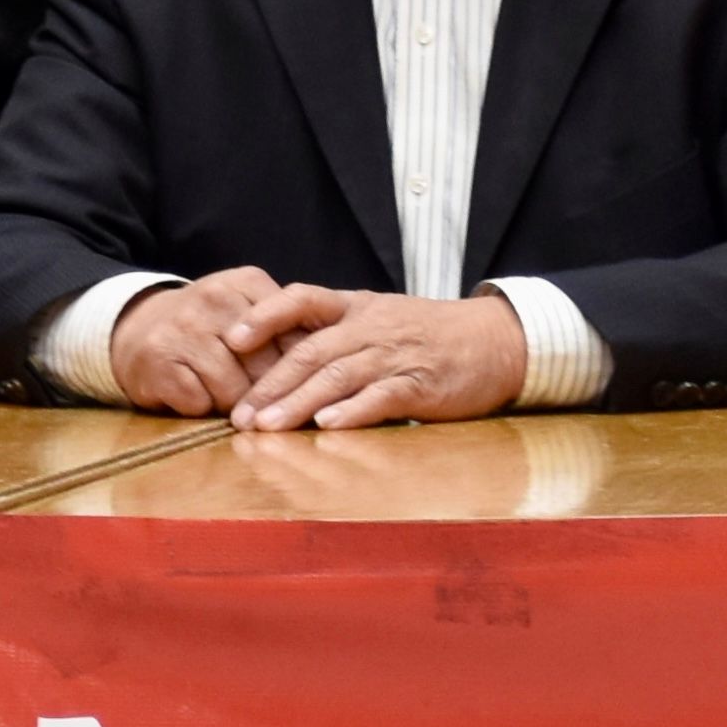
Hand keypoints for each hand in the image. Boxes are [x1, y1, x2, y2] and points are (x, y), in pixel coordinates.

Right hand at [99, 269, 292, 416]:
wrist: (135, 328)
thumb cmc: (206, 328)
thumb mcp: (246, 310)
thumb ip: (286, 330)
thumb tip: (330, 369)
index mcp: (245, 282)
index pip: (294, 335)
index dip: (301, 371)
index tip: (303, 390)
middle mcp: (214, 298)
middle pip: (266, 367)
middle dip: (268, 394)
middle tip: (265, 406)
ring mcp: (183, 329)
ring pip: (234, 390)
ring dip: (236, 407)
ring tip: (229, 402)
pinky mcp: (158, 360)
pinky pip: (199, 403)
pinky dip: (202, 409)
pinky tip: (196, 397)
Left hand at [223, 284, 531, 429]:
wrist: (496, 341)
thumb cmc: (429, 335)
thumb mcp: (379, 317)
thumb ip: (334, 332)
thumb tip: (278, 356)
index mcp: (356, 306)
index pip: (301, 299)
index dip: (264, 317)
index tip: (230, 338)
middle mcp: (371, 327)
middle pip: (311, 351)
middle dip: (270, 384)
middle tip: (239, 415)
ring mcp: (396, 356)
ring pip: (338, 377)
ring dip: (299, 404)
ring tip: (268, 427)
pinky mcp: (421, 386)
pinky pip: (382, 397)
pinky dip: (353, 412)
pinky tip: (328, 426)